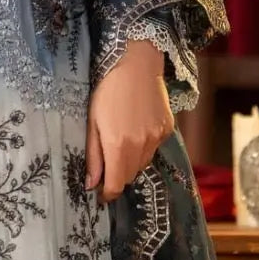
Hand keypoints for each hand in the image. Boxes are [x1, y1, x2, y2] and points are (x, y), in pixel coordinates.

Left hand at [85, 40, 173, 201]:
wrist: (136, 65)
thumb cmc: (107, 90)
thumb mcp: (92, 121)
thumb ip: (93, 155)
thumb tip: (91, 184)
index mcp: (118, 145)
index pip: (116, 184)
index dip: (108, 193)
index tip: (100, 195)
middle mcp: (141, 146)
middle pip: (130, 176)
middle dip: (117, 176)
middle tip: (106, 166)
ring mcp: (157, 138)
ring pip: (143, 164)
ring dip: (130, 163)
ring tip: (120, 144)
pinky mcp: (167, 130)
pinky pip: (154, 149)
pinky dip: (143, 148)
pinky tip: (135, 131)